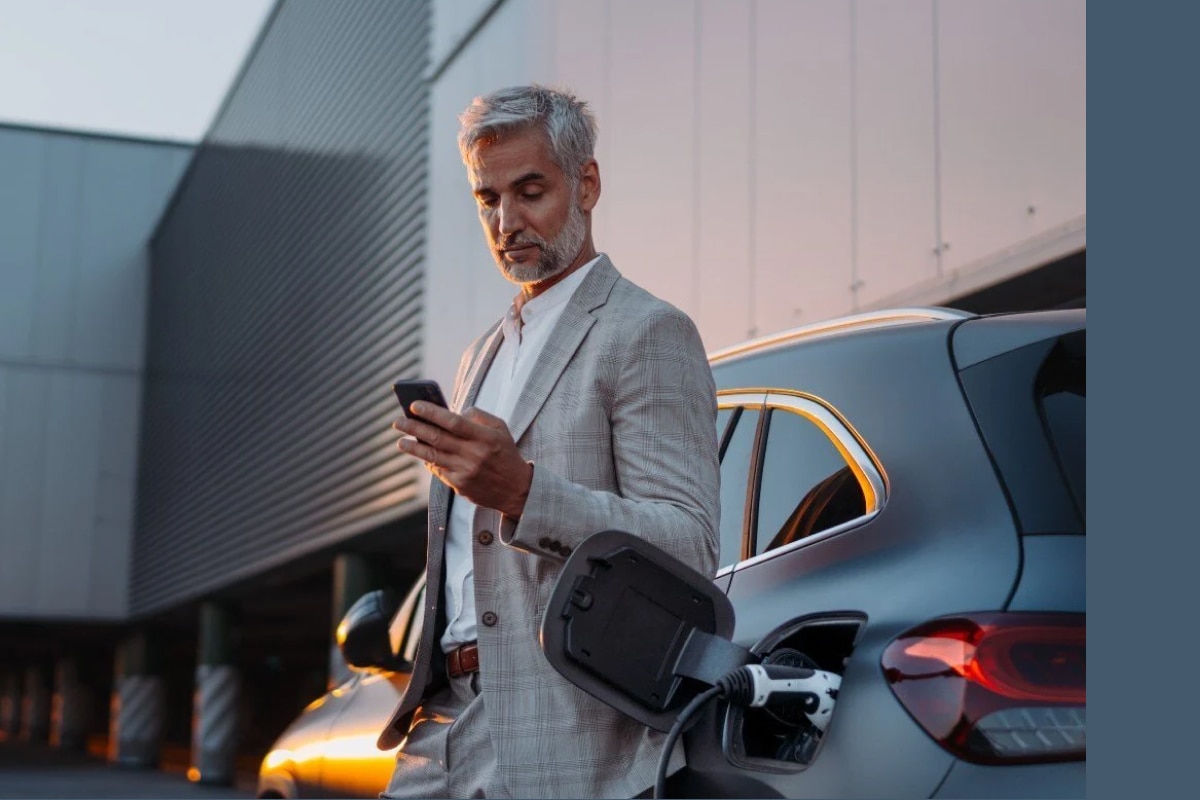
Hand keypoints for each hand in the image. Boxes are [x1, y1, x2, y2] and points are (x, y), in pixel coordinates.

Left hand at [392, 402, 532, 517]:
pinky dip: (427, 461)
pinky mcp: (460, 485)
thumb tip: (453, 412)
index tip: (414, 405)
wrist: (516, 489)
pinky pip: (438, 470)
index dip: (431, 412)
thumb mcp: (500, 429)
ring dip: (413, 447)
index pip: (453, 421)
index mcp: (485, 437)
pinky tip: (419, 454)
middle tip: (398, 421)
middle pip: (437, 438)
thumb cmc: (505, 453)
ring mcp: (466, 471)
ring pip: (432, 456)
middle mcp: (474, 454)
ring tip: (400, 441)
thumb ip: (478, 416)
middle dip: (414, 428)